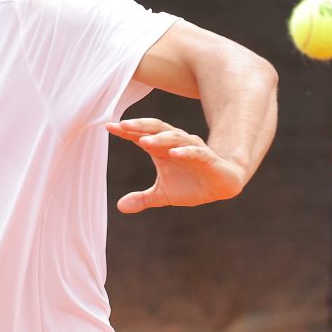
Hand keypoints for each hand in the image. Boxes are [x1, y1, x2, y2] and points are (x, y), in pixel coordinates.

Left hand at [107, 118, 245, 213]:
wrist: (223, 185)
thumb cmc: (191, 185)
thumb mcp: (164, 195)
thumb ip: (143, 198)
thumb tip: (120, 206)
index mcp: (161, 150)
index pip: (141, 136)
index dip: (126, 131)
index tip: (108, 126)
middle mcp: (174, 144)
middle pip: (155, 130)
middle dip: (140, 127)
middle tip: (123, 125)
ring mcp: (191, 148)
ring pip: (174, 137)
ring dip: (159, 139)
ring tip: (144, 141)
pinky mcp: (208, 158)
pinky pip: (196, 151)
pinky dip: (185, 151)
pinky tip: (174, 153)